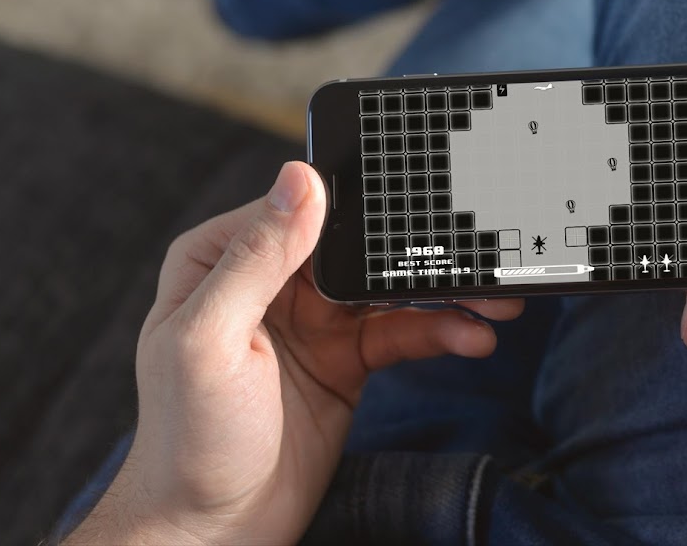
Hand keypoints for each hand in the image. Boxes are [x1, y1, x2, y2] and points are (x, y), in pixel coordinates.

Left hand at [67, 162, 521, 544]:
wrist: (217, 529)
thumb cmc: (189, 439)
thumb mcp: (211, 340)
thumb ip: (256, 258)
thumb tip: (300, 177)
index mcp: (222, 258)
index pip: (299, 208)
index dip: (358, 202)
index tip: (420, 197)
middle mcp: (270, 279)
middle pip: (356, 245)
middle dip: (418, 249)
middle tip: (475, 251)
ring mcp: (313, 319)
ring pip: (389, 287)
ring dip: (445, 292)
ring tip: (496, 301)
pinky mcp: (347, 357)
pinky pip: (402, 330)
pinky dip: (441, 331)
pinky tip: (472, 336)